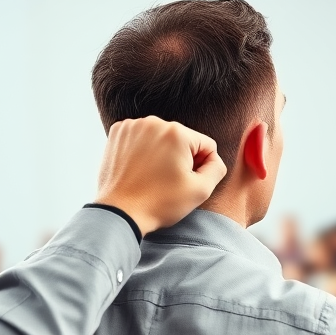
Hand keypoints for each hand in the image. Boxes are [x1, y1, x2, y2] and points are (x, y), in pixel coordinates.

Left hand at [95, 117, 226, 233]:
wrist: (120, 212)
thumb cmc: (159, 203)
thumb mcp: (201, 190)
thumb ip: (217, 168)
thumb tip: (213, 158)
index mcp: (177, 132)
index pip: (206, 145)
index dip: (203, 166)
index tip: (186, 181)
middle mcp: (154, 122)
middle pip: (183, 139)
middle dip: (181, 158)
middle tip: (168, 181)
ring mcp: (133, 125)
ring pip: (163, 137)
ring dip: (163, 153)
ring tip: (153, 176)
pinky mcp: (118, 132)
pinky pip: (143, 137)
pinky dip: (144, 150)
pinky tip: (140, 168)